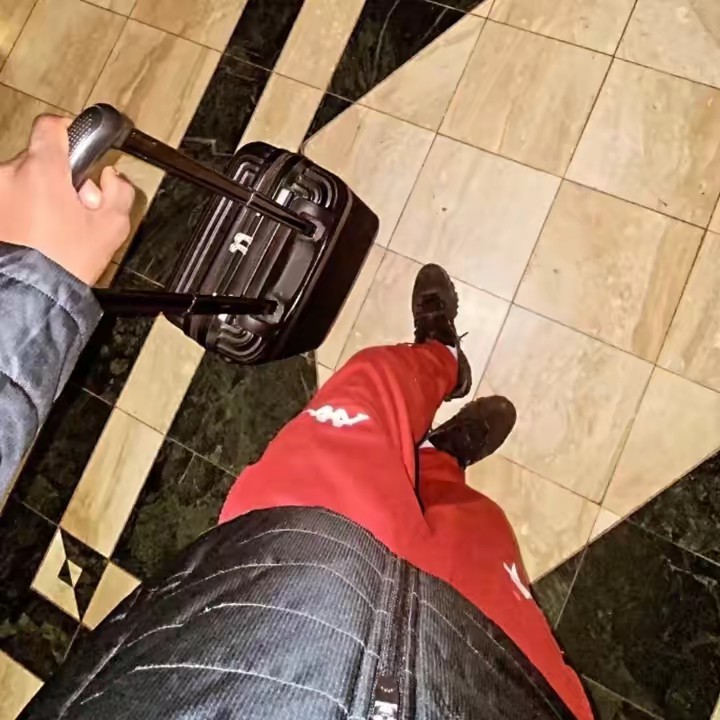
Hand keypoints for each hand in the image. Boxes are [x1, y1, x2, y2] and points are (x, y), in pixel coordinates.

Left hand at [0, 114, 134, 284]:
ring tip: (54, 228)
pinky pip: (9, 200)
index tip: (78, 142)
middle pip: (39, 160)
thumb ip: (120, 191)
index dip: (69, 131)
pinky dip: (23, 211)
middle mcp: (9, 175)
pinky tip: (38, 236)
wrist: (30, 294)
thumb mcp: (113, 227)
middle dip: (58, 178)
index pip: (52, 127)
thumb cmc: (65, 263)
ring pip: (22, 181)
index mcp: (42, 171)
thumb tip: (110, 178)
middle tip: (76, 208)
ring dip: (38, 196)